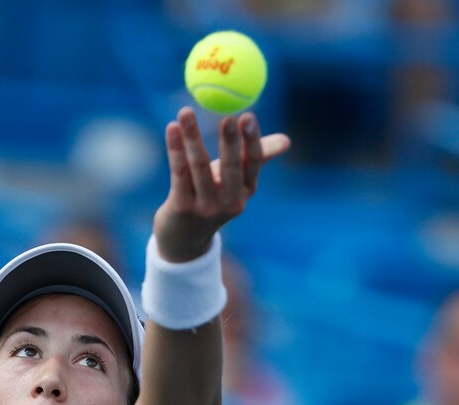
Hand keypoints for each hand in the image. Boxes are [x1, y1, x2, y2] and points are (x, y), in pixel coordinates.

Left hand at [153, 106, 289, 261]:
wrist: (183, 239)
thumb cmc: (210, 197)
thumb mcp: (234, 181)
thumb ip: (257, 158)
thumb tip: (287, 141)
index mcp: (246, 191)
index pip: (254, 162)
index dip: (251, 140)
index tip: (247, 116)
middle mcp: (229, 201)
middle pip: (230, 166)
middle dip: (230, 141)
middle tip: (227, 116)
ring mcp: (205, 207)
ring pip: (199, 166)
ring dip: (192, 137)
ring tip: (186, 112)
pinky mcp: (182, 208)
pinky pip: (179, 173)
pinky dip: (175, 149)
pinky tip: (172, 128)